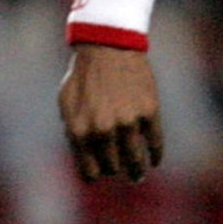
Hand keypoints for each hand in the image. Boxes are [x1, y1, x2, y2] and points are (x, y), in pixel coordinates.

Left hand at [59, 42, 163, 182]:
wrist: (106, 48)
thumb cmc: (83, 77)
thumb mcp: (66, 105)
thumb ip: (74, 133)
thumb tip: (85, 160)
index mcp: (79, 131)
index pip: (89, 170)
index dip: (95, 175)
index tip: (99, 175)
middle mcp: (103, 130)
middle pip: (113, 166)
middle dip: (115, 169)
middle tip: (120, 170)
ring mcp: (128, 123)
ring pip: (136, 160)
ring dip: (137, 171)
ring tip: (137, 176)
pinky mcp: (149, 113)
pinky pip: (155, 144)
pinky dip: (156, 155)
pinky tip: (154, 160)